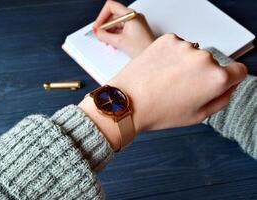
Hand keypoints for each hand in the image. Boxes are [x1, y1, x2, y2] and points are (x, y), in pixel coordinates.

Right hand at [93, 0, 154, 57]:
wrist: (153, 56)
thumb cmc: (143, 48)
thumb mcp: (119, 42)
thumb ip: (105, 36)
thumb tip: (98, 32)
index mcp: (130, 15)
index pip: (111, 7)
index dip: (101, 16)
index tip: (98, 26)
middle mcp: (134, 16)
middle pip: (113, 15)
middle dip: (105, 26)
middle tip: (100, 35)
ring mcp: (136, 22)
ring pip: (117, 22)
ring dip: (110, 31)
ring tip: (107, 41)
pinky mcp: (136, 29)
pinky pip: (122, 28)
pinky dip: (116, 34)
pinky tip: (113, 42)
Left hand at [108, 34, 247, 131]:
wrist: (127, 102)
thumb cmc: (158, 112)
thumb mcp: (198, 116)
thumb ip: (221, 99)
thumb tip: (229, 85)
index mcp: (216, 78)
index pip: (238, 71)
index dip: (228, 80)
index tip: (216, 83)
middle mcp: (203, 58)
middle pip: (213, 63)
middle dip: (202, 74)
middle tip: (181, 88)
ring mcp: (184, 46)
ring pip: (194, 54)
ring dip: (186, 64)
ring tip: (167, 79)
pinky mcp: (167, 39)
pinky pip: (178, 46)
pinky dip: (172, 55)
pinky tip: (160, 69)